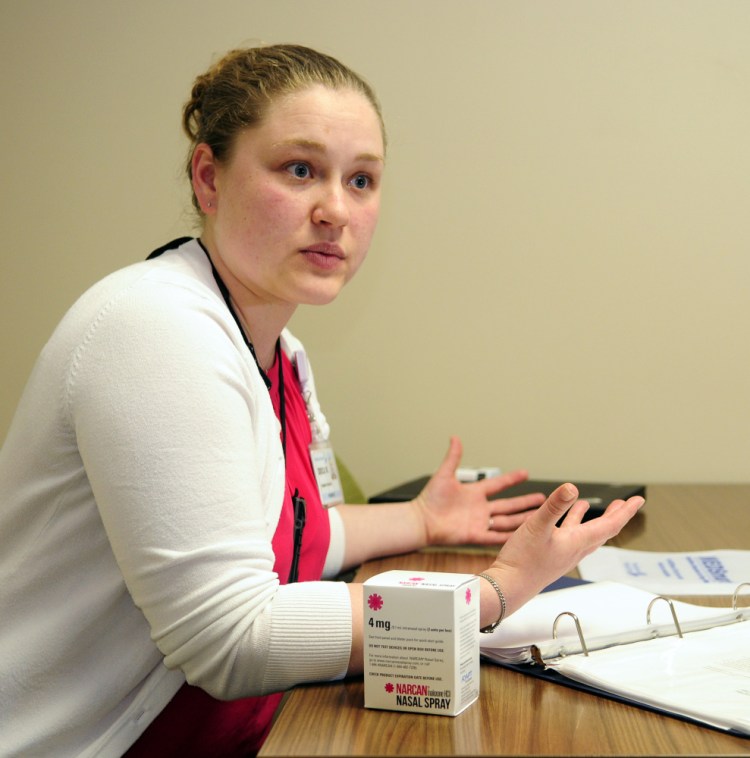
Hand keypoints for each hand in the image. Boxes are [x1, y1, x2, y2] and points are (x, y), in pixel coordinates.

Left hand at [413, 436, 545, 546]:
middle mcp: (479, 508)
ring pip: (506, 521)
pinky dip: (509, 536)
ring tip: (539, 517)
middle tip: (542, 499)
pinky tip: (523, 536)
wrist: (421, 520)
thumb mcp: (443, 475)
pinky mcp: (475, 536)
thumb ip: (452, 457)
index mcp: (474, 493)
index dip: (511, 479)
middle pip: (508, 504)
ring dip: (522, 519)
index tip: (525, 473)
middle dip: (525, 502)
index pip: (497, 485)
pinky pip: (495, 537)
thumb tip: (455, 438)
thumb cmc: (429, 499)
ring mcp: (479, 522)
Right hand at [484, 482, 644, 616]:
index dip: (625, 511)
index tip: (638, 501)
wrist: (510, 586)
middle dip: (614, 516)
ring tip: (587, 506)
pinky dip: (571, 526)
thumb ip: (555, 506)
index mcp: (577, 542)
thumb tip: (571, 488)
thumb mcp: (537, 526)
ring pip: (585, 535)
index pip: (610, 525)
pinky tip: (561, 522)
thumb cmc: (523, 562)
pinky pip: (569, 539)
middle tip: (623, 505)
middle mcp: (575, 549)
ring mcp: (564, 554)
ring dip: (591, 520)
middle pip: (602, 531)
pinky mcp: (552, 557)